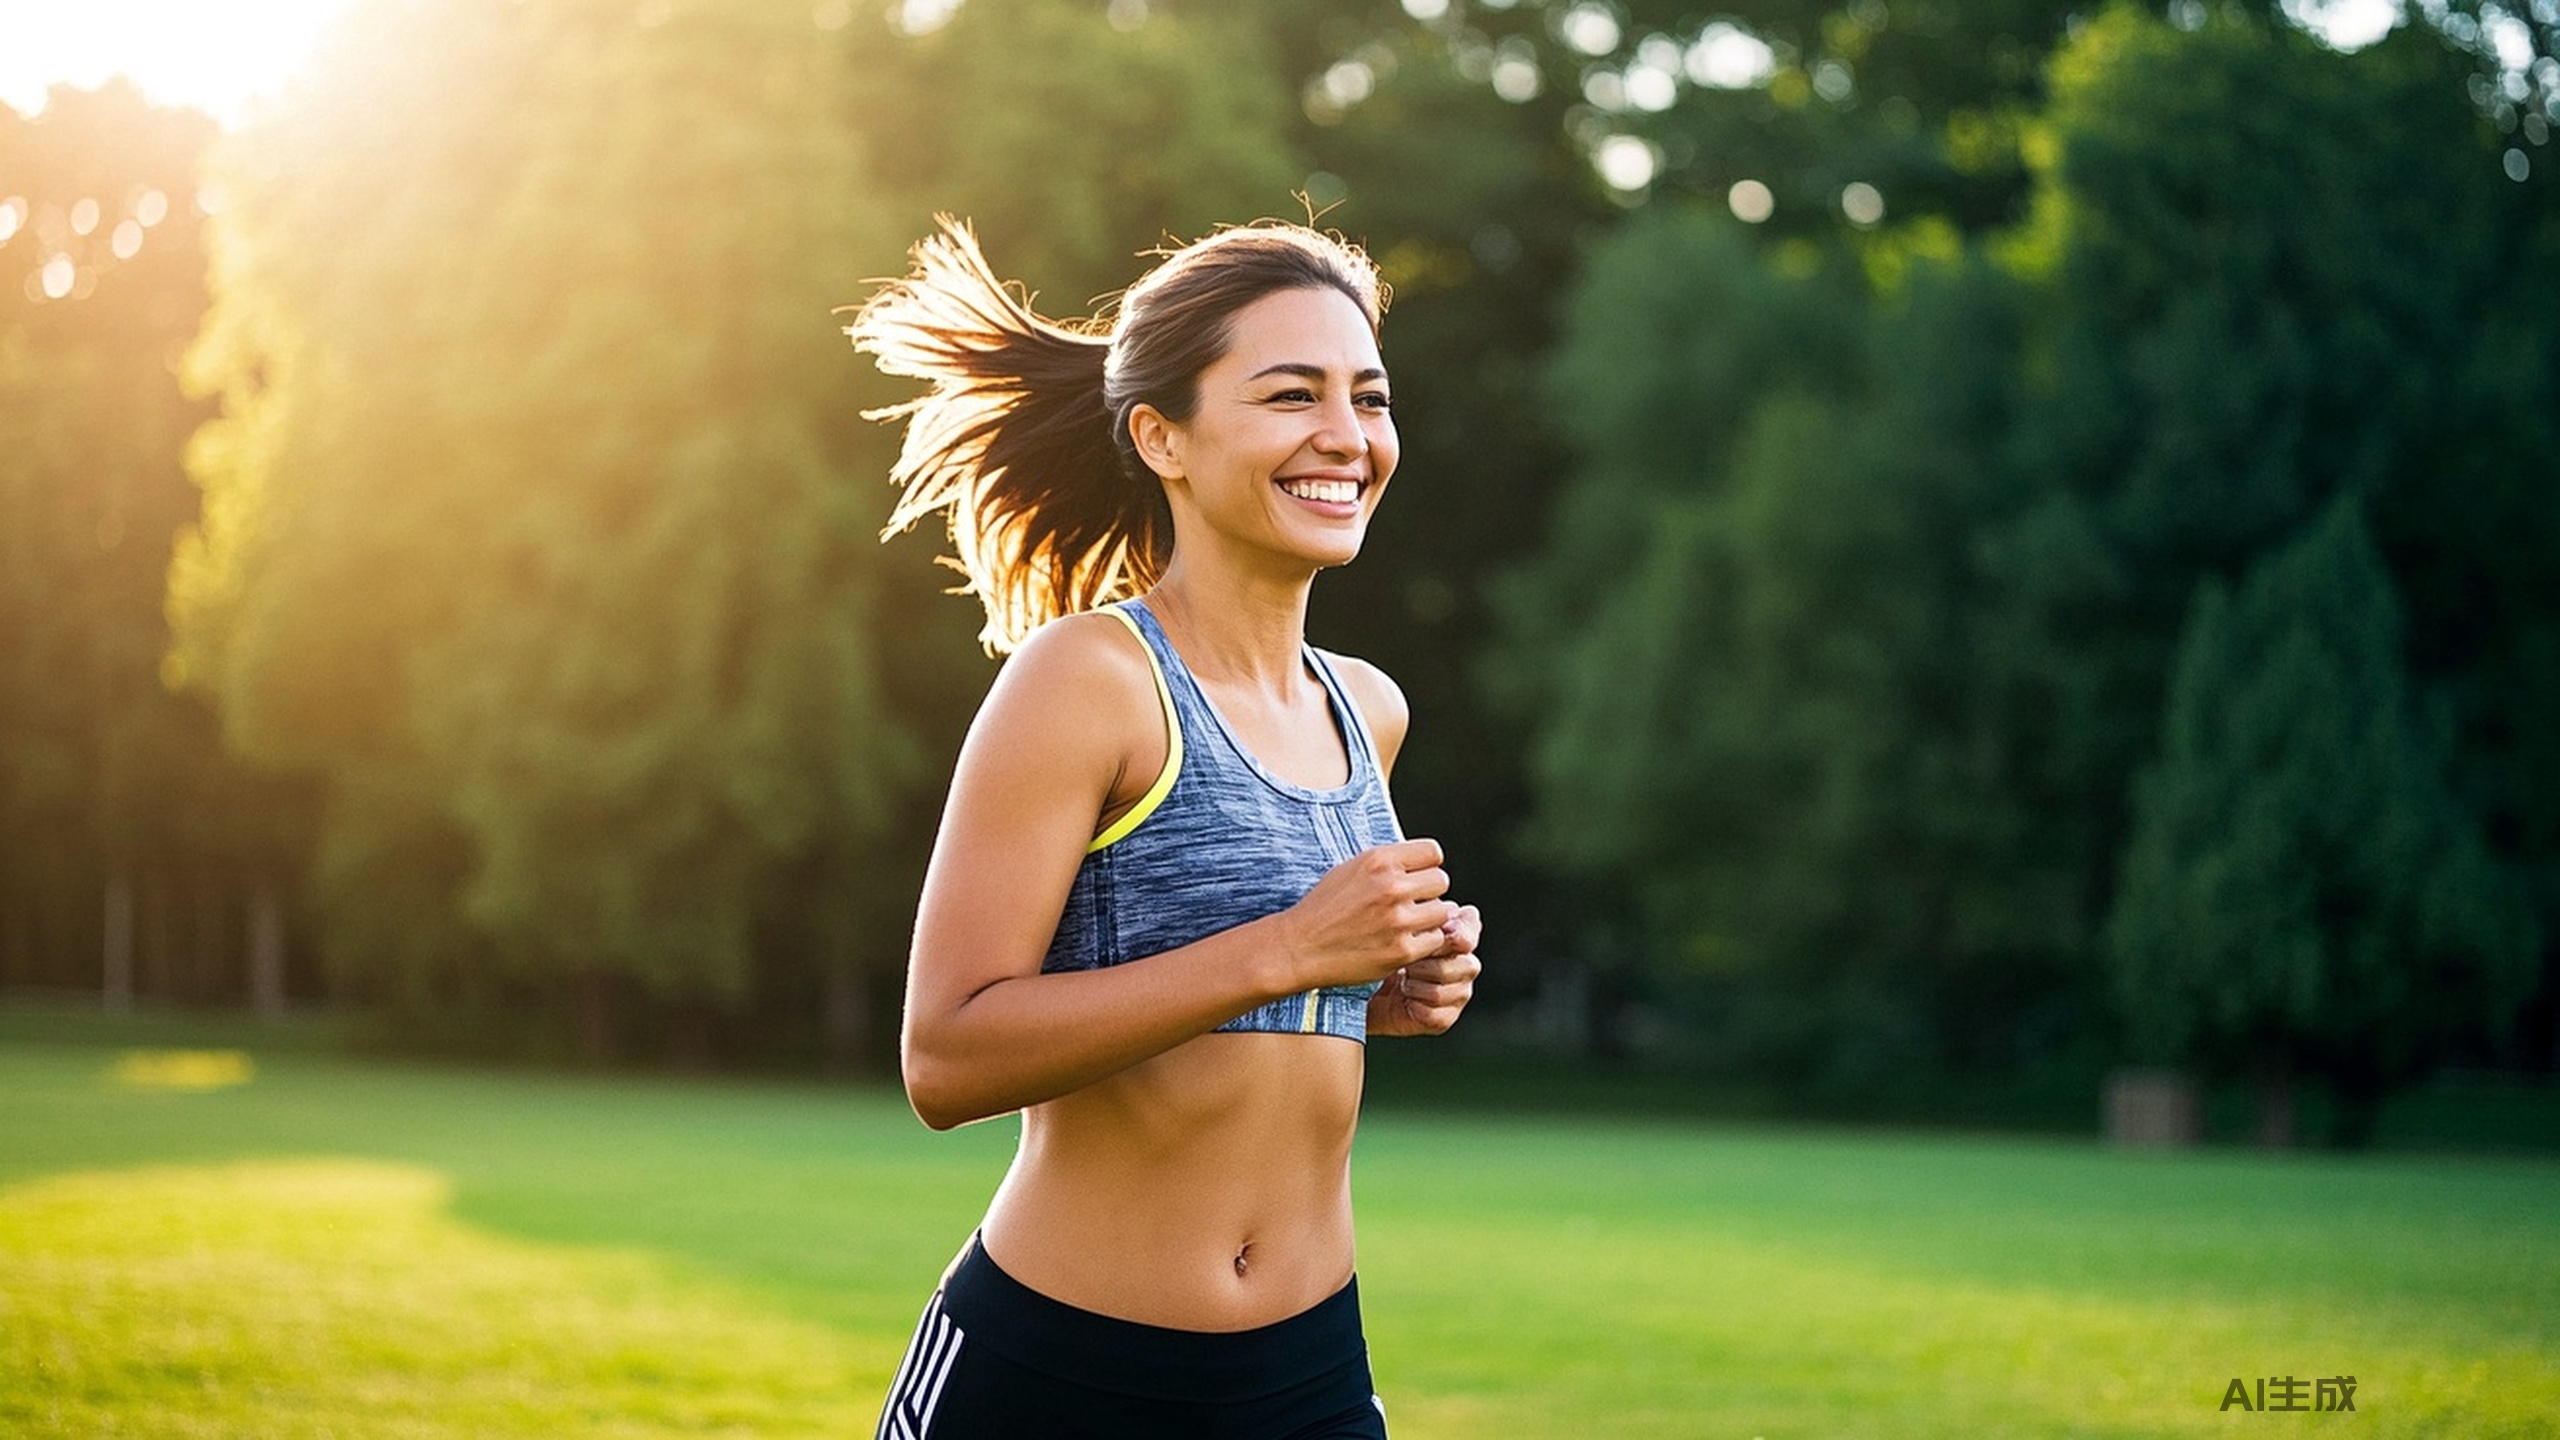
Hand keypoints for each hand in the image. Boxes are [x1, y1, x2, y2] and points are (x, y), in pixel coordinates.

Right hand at [1276, 839, 1458, 992]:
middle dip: (1429, 892)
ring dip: (1430, 918)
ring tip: (1407, 924)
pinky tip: (1402, 941)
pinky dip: (1424, 942)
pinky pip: (1435, 940)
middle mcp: (1391, 887)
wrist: (1301, 947)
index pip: (1433, 852)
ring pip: (1443, 911)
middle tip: (1411, 904)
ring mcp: (1398, 920)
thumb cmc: (1324, 908)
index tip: (1416, 878)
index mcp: (1379, 860)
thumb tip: (1424, 864)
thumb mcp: (1351, 869)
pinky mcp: (1402, 950)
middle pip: (1441, 881)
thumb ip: (1388, 863)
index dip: (1426, 866)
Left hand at [1369, 903, 1479, 1037]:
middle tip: (1406, 961)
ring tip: (1402, 978)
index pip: (1472, 931)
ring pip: (1447, 991)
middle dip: (1428, 962)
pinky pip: (1436, 1013)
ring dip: (1417, 985)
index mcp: (1459, 937)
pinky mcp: (1445, 1017)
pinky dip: (1415, 1005)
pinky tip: (1404, 996)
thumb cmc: (1383, 951)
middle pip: (1465, 964)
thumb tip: (1452, 909)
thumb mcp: (1397, 927)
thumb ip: (1424, 916)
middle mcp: (1465, 965)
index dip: (1459, 934)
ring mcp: (1458, 993)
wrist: (1364, 987)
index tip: (1442, 932)